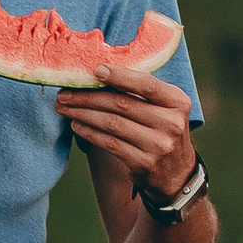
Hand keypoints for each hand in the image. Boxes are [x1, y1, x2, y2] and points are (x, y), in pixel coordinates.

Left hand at [56, 65, 195, 193]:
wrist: (176, 172)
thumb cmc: (162, 130)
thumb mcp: (164, 108)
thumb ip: (141, 91)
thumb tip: (99, 72)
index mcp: (178, 102)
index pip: (147, 85)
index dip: (120, 76)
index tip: (95, 70)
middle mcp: (171, 123)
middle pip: (122, 104)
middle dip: (88, 97)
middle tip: (64, 93)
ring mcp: (158, 145)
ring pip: (112, 124)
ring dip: (83, 114)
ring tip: (64, 107)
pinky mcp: (144, 163)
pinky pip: (110, 143)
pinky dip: (90, 132)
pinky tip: (77, 125)